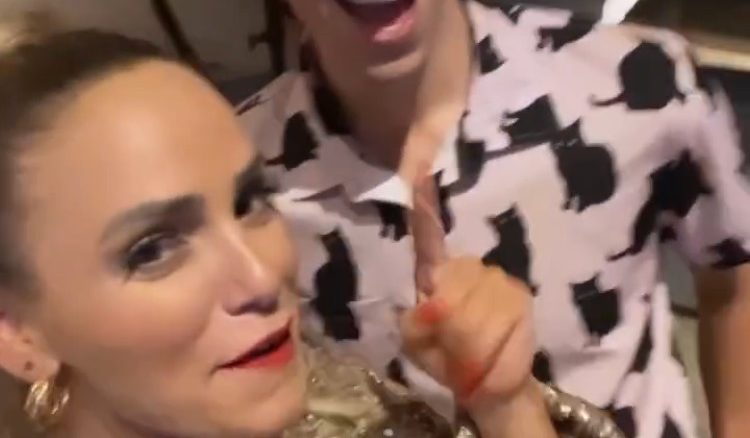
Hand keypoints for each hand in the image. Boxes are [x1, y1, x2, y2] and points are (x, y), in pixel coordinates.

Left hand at [402, 169, 535, 410]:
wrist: (484, 384)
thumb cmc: (445, 358)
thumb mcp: (418, 343)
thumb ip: (416, 321)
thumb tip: (432, 300)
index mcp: (435, 275)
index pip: (429, 235)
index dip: (425, 207)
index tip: (421, 172)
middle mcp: (466, 267)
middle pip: (456, 278)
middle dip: (451, 320)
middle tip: (451, 347)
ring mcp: (495, 278)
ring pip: (479, 300)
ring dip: (471, 335)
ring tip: (470, 353)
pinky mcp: (519, 295)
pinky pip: (503, 312)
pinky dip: (494, 339)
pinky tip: (494, 347)